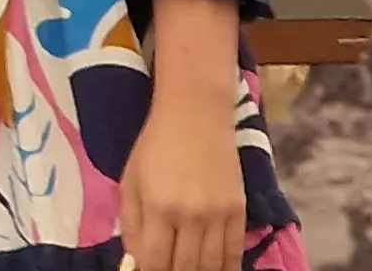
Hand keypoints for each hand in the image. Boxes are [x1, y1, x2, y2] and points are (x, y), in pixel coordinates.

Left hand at [120, 0, 249, 270]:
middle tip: (165, 269)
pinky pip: (234, 253)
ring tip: (186, 269)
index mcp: (158, 208)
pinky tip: (214, 269)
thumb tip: (135, 263)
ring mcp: (219, 216)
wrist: (196, 115)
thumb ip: (132, 226)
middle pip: (184, 268)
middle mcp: (191, 217)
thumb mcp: (130, 183)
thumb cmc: (155, 146)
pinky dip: (224, 267)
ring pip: (211, 265)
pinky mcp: (240, 212)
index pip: (154, 261)